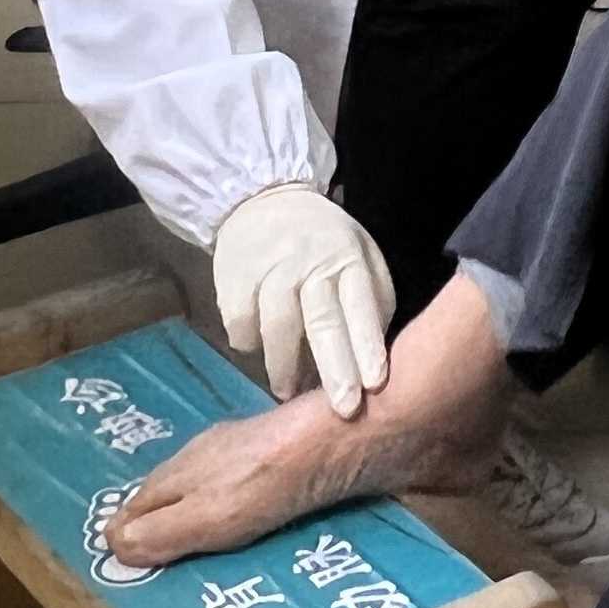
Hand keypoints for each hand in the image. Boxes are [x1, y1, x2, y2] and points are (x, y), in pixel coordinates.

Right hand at [211, 183, 394, 416]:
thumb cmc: (324, 241)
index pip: (361, 305)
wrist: (265, 198)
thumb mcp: (358, 255)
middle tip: (343, 409)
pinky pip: (242, 325)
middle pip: (322, 321)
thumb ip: (369, 301)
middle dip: (334, 368)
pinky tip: (260, 349)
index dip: (367, 344)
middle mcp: (309, 262)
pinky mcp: (233, 279)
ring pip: (277, 329)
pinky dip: (250, 345)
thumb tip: (372, 361)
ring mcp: (268, 269)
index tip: (375, 384)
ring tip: (289, 393)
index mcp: (347, 257)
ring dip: (285, 368)